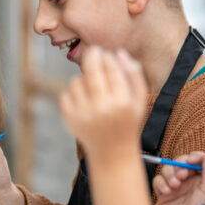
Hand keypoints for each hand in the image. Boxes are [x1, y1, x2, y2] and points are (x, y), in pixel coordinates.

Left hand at [59, 47, 147, 161]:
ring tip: (93, 89)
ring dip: (84, 80)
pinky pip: (66, 94)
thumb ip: (134, 76)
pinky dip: (73, 94)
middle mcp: (101, 108)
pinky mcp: (69, 119)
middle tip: (94, 51)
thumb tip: (120, 53)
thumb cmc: (127, 123)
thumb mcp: (139, 102)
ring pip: (76, 81)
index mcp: (121, 102)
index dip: (107, 57)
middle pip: (91, 70)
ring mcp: (83, 114)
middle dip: (92, 56)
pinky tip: (84, 102)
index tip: (106, 54)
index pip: (111, 69)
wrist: (111, 153)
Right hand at [153, 151, 204, 204]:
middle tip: (182, 177)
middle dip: (179, 167)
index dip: (193, 157)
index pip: (196, 160)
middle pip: (179, 162)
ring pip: (167, 170)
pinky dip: (161, 184)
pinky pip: (157, 181)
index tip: (191, 161)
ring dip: (169, 175)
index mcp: (201, 179)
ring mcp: (175, 187)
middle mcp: (188, 181)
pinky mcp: (163, 194)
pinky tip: (167, 192)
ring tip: (175, 187)